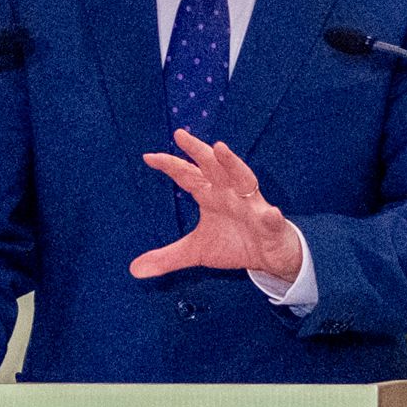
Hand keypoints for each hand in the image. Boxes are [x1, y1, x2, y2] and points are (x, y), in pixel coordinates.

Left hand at [132, 131, 305, 282]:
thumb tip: (135, 270)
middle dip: (198, 151)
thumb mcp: (197, 252)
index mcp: (211, 196)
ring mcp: (253, 207)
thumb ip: (167, 257)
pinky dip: (271, 217)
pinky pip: (271, 220)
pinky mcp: (272, 226)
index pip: (188, 176)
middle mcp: (230, 194)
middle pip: (213, 167)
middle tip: (180, 135)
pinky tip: (270, 214)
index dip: (170, 165)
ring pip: (243, 180)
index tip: (148, 157)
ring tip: (221, 149)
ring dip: (232, 164)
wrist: (269, 258)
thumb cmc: (235, 244)